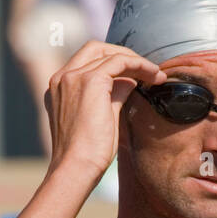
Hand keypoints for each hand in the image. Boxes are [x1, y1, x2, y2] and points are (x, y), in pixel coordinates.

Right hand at [43, 41, 166, 179]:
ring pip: (108, 53)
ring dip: (135, 60)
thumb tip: (130, 81)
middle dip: (123, 55)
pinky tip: (154, 76)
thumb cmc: (88, 154)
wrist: (76, 168)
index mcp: (59, 88)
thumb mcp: (102, 118)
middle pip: (95, 49)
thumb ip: (112, 96)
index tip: (136, 75)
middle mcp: (61, 78)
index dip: (113, 63)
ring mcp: (72, 77)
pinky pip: (119, 61)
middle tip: (147, 70)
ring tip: (156, 74)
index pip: (87, 62)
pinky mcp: (89, 81)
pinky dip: (139, 64)